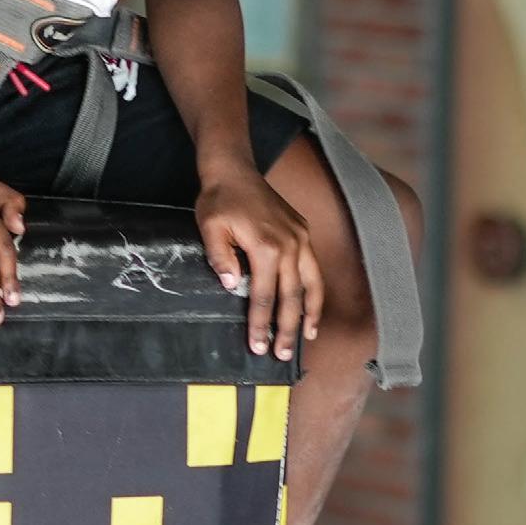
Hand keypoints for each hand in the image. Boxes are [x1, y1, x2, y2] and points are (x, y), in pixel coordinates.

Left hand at [197, 167, 322, 359]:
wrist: (234, 169)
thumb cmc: (219, 199)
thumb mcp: (210, 228)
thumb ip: (221, 258)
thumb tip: (231, 286)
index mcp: (266, 246)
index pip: (263, 296)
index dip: (261, 324)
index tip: (258, 346)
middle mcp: (290, 244)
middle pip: (291, 296)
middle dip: (288, 329)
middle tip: (283, 355)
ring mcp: (300, 238)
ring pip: (311, 284)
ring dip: (310, 313)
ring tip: (307, 337)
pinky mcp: (302, 232)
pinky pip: (313, 268)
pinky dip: (315, 290)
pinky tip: (312, 306)